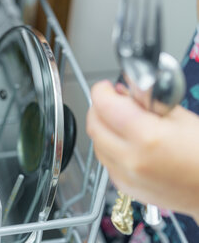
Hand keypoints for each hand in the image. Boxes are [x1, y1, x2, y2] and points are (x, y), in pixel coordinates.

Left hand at [87, 80, 198, 220]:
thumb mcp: (180, 116)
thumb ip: (147, 98)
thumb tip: (125, 85)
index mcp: (146, 137)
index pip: (104, 105)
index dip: (102, 90)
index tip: (105, 87)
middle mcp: (130, 159)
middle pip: (94, 124)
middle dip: (98, 108)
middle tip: (112, 101)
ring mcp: (126, 176)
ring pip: (96, 143)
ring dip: (103, 128)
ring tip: (122, 121)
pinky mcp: (125, 187)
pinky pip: (105, 160)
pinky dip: (109, 147)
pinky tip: (126, 142)